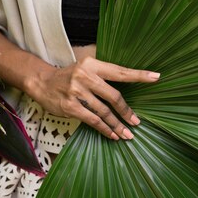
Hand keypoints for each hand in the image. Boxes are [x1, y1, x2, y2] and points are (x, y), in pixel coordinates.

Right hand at [30, 56, 159, 140]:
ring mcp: (77, 91)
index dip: (139, 75)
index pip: (120, 71)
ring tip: (128, 134)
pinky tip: (113, 134)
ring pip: (104, 111)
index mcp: (92, 63)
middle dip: (127, 111)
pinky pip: (93, 120)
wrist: (42, 82)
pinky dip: (105, 129)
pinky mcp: (70, 106)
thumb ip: (103, 74)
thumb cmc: (69, 75)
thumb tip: (128, 83)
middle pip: (113, 95)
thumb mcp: (85, 67)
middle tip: (137, 121)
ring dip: (117, 125)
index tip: (155, 77)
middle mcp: (85, 75)